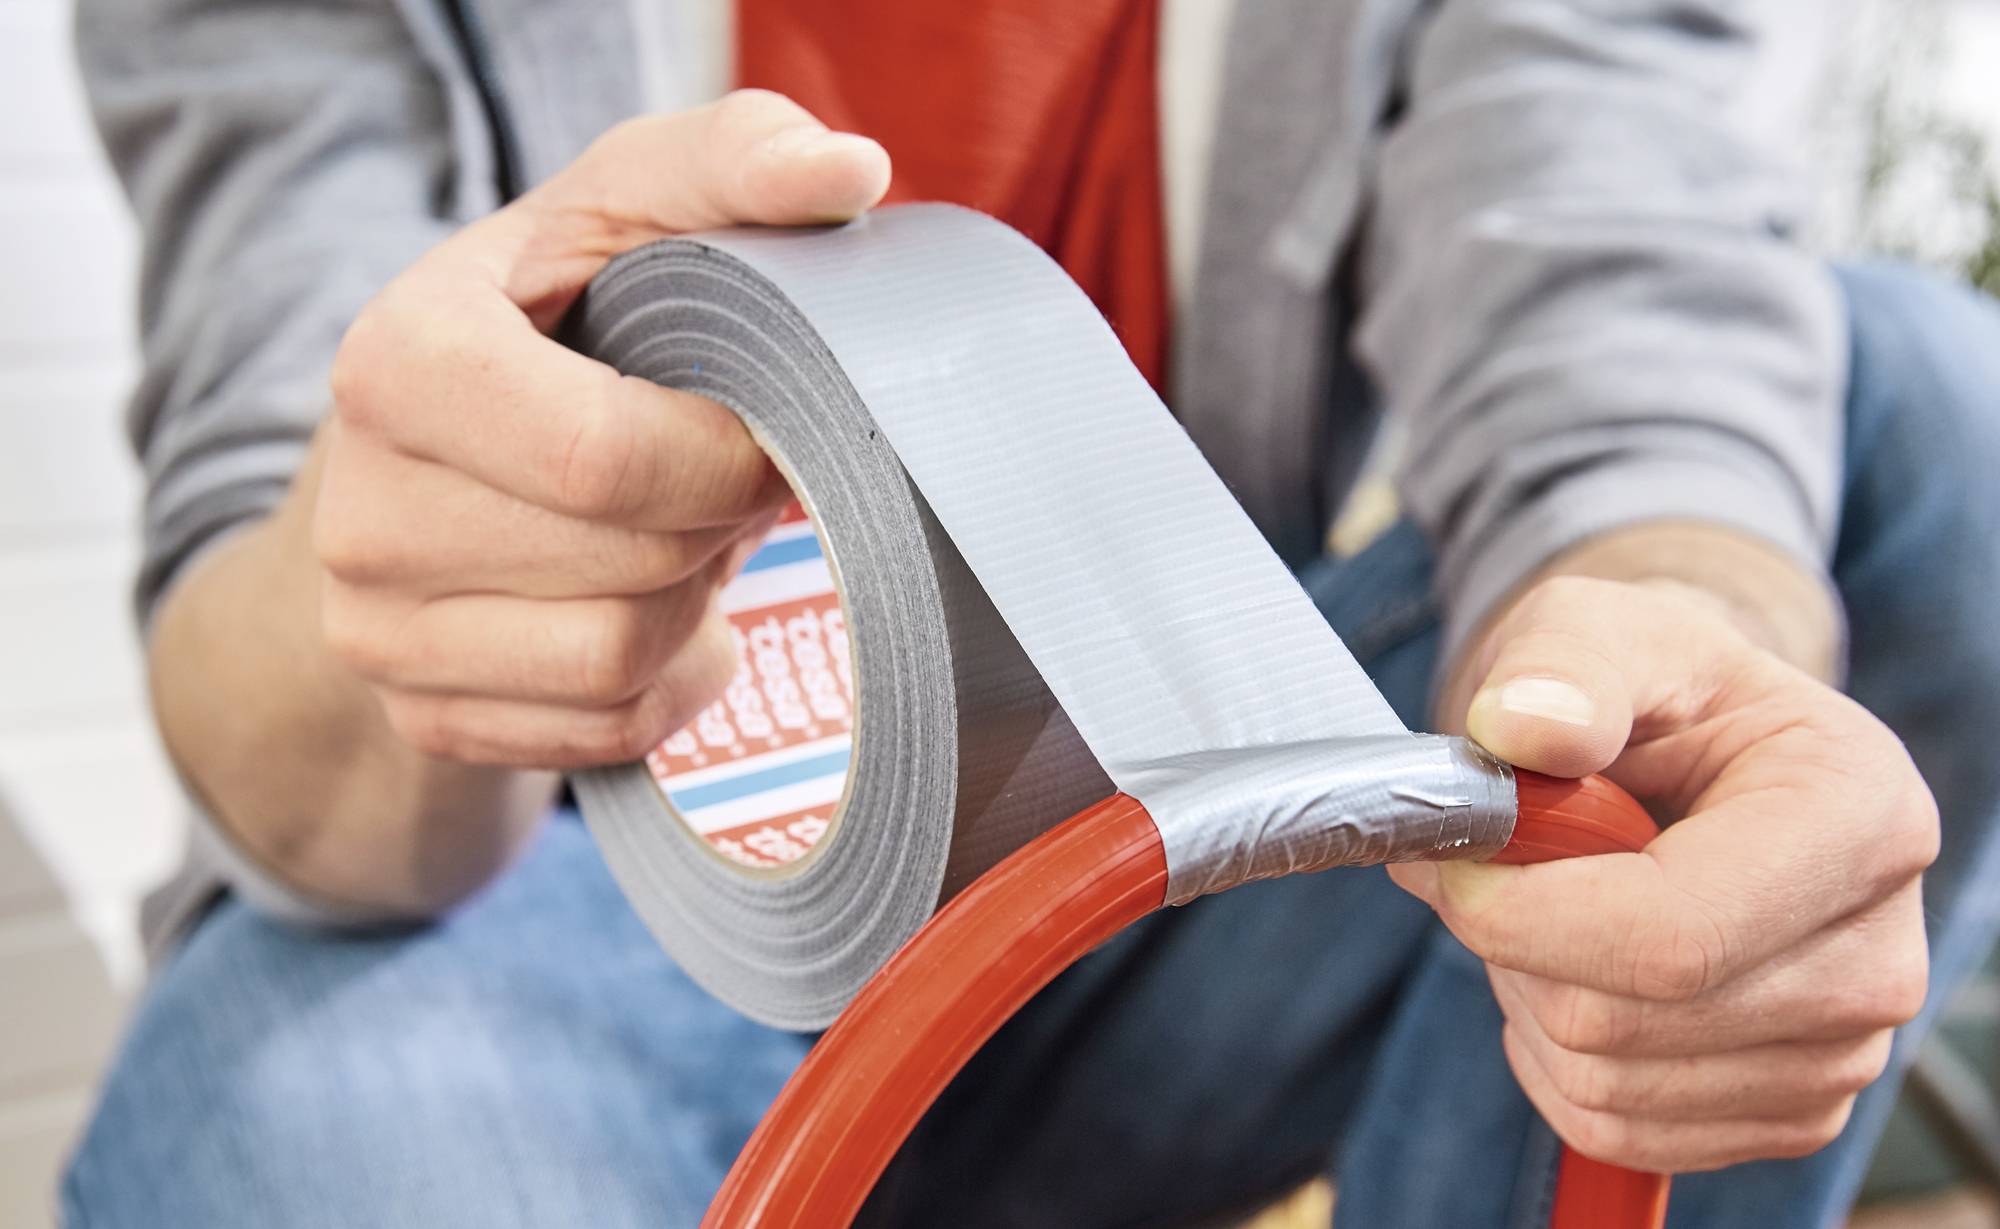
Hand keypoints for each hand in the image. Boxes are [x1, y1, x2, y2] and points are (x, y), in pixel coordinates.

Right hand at [317, 91, 888, 767]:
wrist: (443, 446)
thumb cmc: (565, 312)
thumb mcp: (632, 202)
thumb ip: (739, 159)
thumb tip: (849, 170)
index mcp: (398, 361)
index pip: (600, 459)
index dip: (722, 456)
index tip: (760, 422)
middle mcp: (358, 511)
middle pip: (628, 564)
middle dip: (715, 517)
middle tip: (727, 471)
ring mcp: (374, 630)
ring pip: (618, 661)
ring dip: (695, 600)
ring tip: (685, 529)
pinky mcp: (421, 716)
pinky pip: (607, 732)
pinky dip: (671, 677)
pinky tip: (662, 606)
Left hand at [1391, 575, 1937, 1171]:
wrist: (1700, 753)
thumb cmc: (1654, 690)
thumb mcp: (1601, 631)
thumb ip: (1562, 666)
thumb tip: (1526, 726)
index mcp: (1860, 816)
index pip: (1673, 931)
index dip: (1524, 914)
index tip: (1444, 863)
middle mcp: (1878, 951)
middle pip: (1626, 1018)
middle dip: (1515, 944)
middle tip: (1503, 866)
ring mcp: (1845, 1049)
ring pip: (1603, 1084)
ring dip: (1529, 999)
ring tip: (1553, 905)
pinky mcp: (1792, 1110)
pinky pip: (1613, 1128)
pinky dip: (1553, 1059)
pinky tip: (1573, 972)